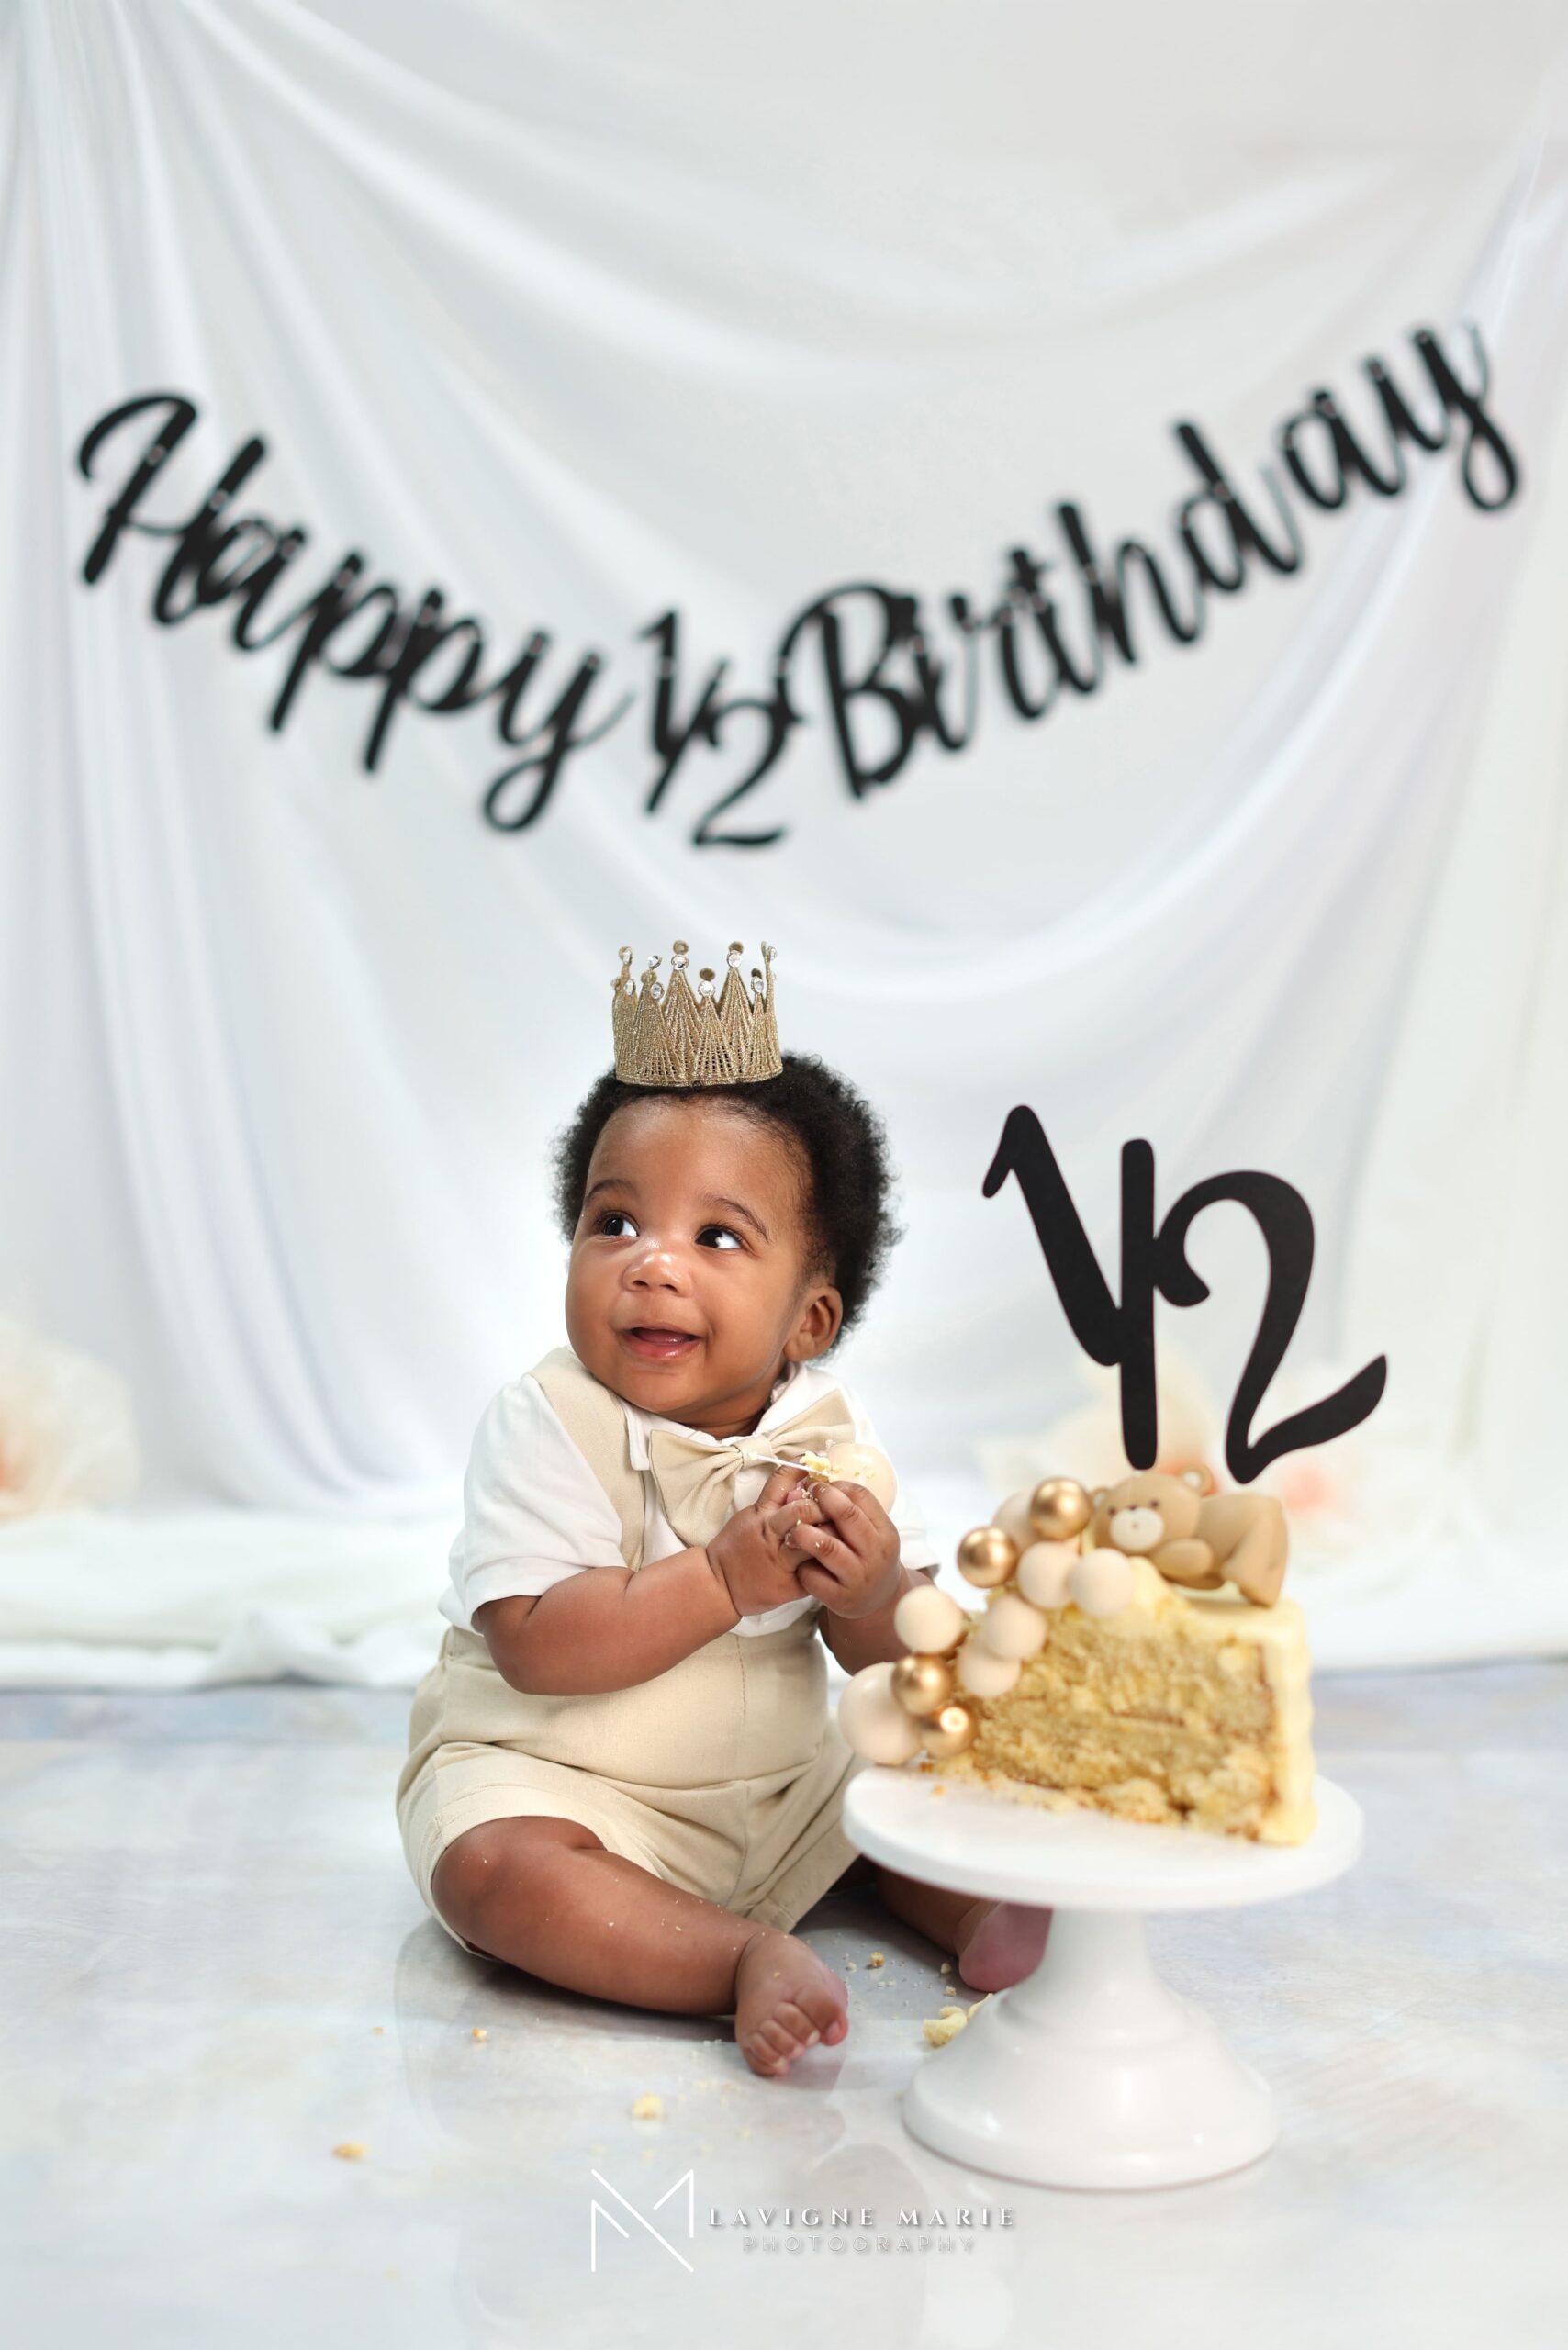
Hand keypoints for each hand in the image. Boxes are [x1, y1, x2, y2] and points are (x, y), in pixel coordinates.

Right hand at [705, 1463, 826, 1620]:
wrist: (720, 1586)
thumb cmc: (735, 1549)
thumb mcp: (749, 1517)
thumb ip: (774, 1502)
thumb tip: (802, 1485)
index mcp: (760, 1514)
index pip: (782, 1481)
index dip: (801, 1467)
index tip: (819, 1457)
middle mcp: (771, 1534)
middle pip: (803, 1510)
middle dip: (823, 1503)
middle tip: (838, 1500)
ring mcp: (782, 1560)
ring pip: (814, 1540)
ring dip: (831, 1532)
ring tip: (842, 1530)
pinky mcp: (791, 1583)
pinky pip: (816, 1569)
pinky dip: (827, 1561)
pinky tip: (837, 1556)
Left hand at [789, 1479, 902, 1618]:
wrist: (878, 1602)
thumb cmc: (868, 1558)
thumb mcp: (873, 1533)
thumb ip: (851, 1510)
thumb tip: (817, 1481)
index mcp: (885, 1533)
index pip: (862, 1497)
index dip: (836, 1486)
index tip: (818, 1483)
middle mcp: (876, 1554)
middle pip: (848, 1516)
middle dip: (821, 1500)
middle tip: (803, 1495)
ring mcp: (858, 1578)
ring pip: (827, 1547)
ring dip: (804, 1533)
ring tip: (793, 1529)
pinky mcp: (839, 1598)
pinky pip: (813, 1576)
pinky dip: (801, 1565)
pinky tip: (797, 1561)